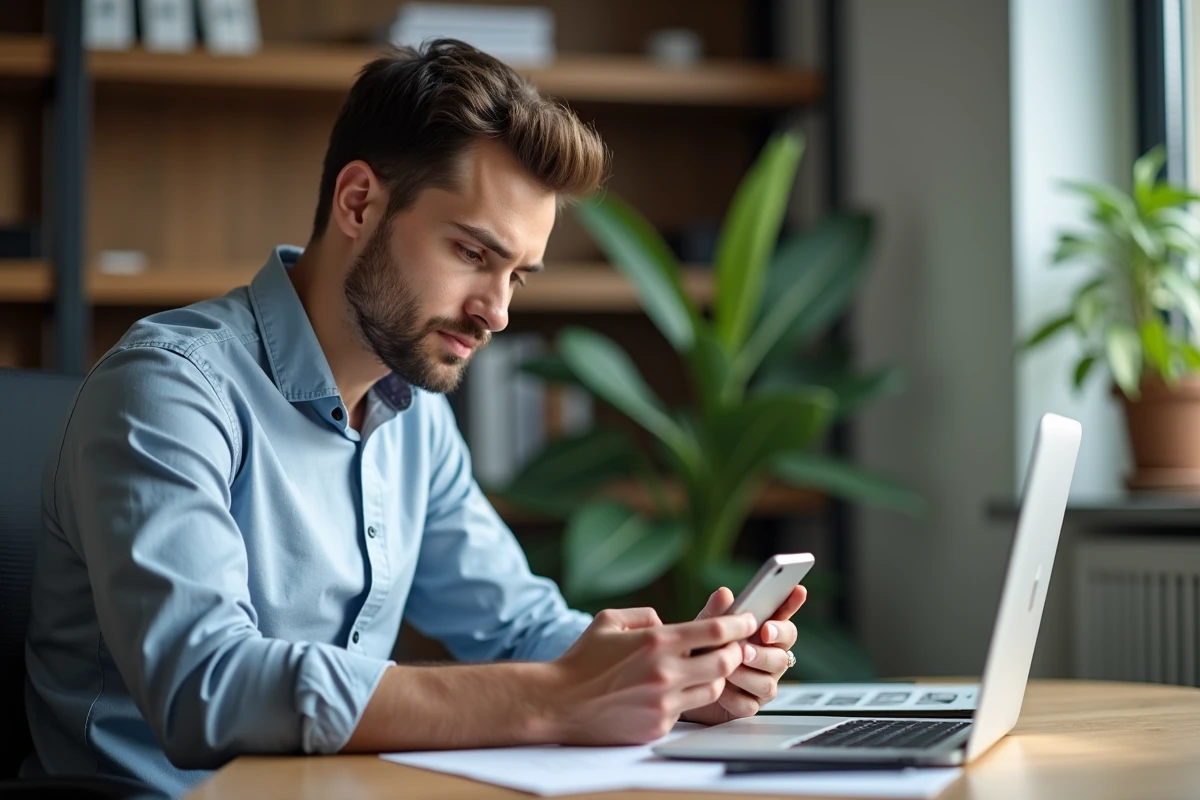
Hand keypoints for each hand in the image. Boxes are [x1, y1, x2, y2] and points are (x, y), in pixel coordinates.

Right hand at [544, 606, 757, 744]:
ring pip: (712, 690)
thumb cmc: (582, 660)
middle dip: (735, 653)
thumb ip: (645, 615)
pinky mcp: (658, 725)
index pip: (713, 630)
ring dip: (713, 678)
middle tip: (733, 648)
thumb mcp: (610, 620)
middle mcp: (664, 673)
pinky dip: (685, 699)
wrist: (559, 702)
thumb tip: (667, 621)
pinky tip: (670, 692)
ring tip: (702, 670)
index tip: (747, 620)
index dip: (737, 623)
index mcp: (655, 642)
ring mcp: (663, 703)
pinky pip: (686, 710)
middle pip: (724, 662)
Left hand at [679, 584, 805, 725]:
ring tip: (730, 669)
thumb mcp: (704, 627)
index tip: (797, 590)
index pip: (783, 618)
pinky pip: (750, 703)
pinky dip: (734, 696)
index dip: (792, 604)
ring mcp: (762, 682)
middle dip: (766, 651)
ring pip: (768, 682)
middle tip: (746, 649)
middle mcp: (768, 657)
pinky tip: (722, 690)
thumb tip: (724, 593)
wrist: (684, 685)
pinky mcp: (750, 705)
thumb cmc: (700, 651)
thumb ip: (716, 613)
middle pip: (782, 655)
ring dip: (748, 675)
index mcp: (762, 633)